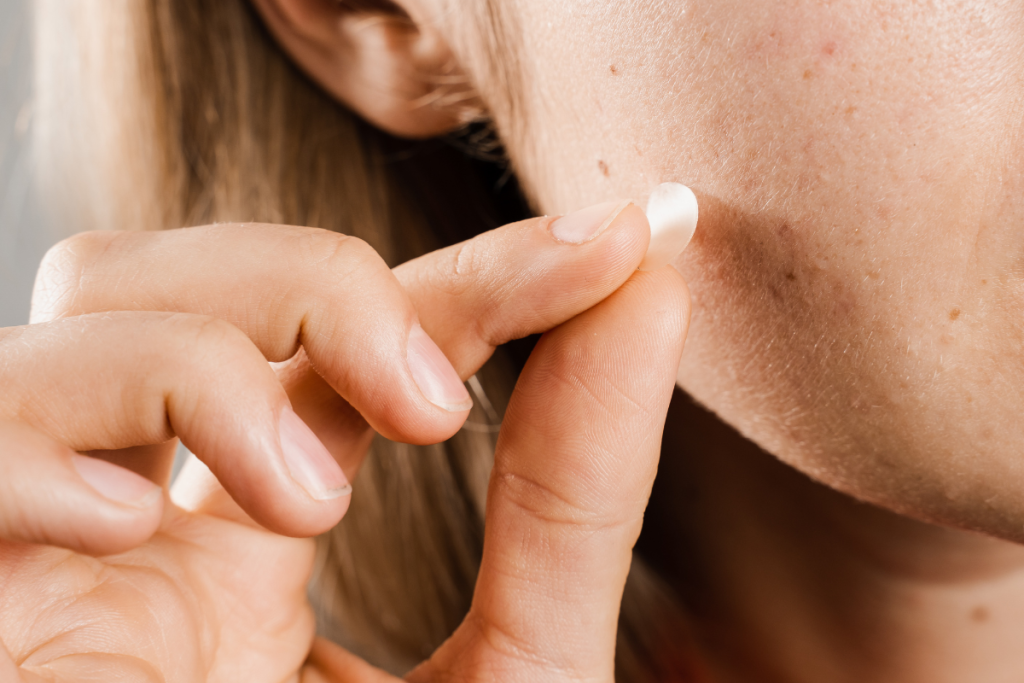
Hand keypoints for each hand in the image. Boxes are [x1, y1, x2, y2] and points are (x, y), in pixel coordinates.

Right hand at [1, 201, 683, 680]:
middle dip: (320, 279)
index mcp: (262, 529)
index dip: (492, 271)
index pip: (362, 336)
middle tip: (434, 401)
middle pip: (195, 276)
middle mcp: (149, 512)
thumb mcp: (512, 672)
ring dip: (206, 359)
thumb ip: (572, 491)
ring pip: (83, 307)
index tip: (631, 234)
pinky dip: (46, 439)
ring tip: (307, 502)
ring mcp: (44, 545)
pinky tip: (130, 528)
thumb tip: (653, 285)